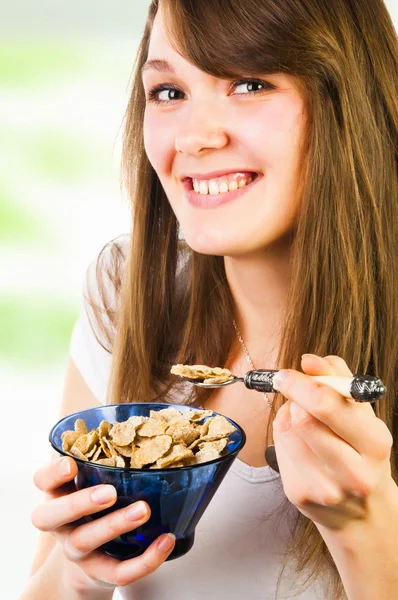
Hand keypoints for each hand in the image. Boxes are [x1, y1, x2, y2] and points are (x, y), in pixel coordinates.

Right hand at [31, 457, 174, 591]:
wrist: (90, 562)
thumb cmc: (95, 508)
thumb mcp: (93, 484)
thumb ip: (108, 460)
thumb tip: (152, 425)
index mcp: (58, 494)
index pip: (42, 481)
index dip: (52, 473)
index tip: (71, 463)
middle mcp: (61, 524)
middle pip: (51, 516)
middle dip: (79, 503)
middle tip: (109, 492)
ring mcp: (77, 550)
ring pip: (85, 540)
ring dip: (114, 524)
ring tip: (143, 510)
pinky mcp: (99, 572)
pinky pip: (119, 571)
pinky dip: (145, 559)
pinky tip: (166, 540)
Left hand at [272, 354, 393, 530]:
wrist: (362, 514)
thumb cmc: (362, 454)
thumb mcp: (363, 417)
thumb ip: (339, 381)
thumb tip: (310, 360)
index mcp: (375, 444)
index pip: (327, 405)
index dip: (302, 383)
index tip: (290, 371)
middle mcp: (353, 471)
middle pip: (304, 419)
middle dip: (293, 395)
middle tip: (288, 383)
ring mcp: (324, 487)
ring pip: (287, 430)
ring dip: (288, 414)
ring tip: (301, 417)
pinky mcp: (300, 495)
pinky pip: (278, 448)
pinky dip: (284, 435)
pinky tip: (299, 441)